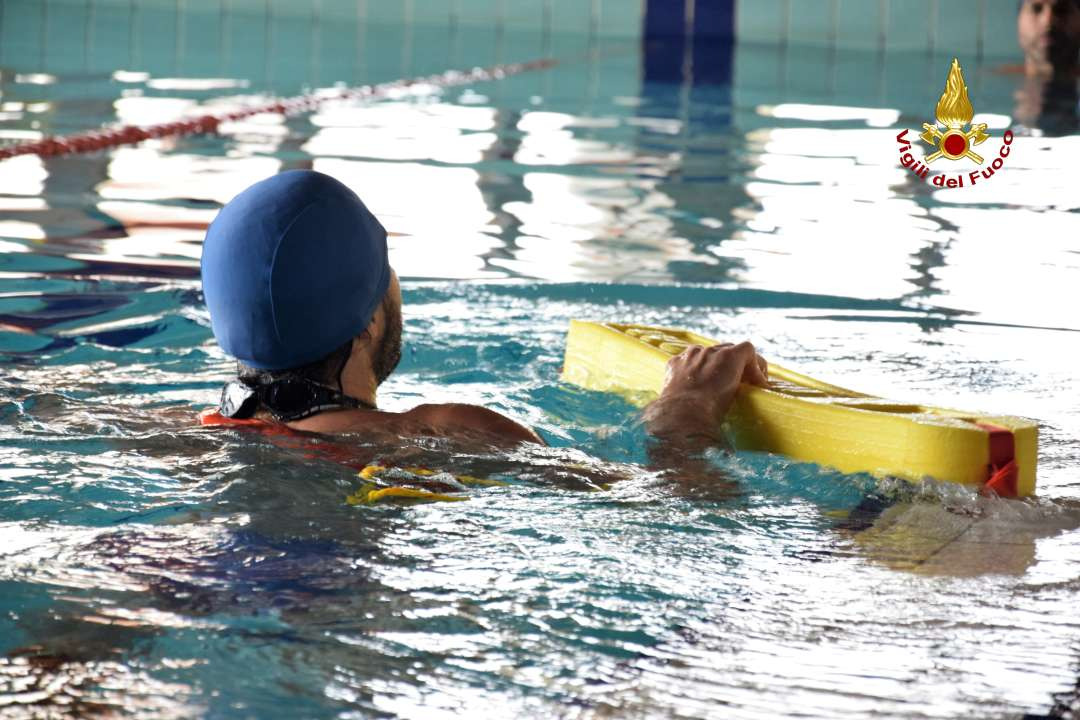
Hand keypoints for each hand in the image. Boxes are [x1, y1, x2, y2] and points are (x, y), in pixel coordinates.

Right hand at [643, 341, 768, 441]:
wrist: (683, 414)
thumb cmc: (677, 421)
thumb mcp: (676, 413)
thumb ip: (681, 412)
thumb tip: (687, 441)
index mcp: (675, 366)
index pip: (696, 361)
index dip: (710, 373)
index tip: (718, 389)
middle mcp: (692, 355)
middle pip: (716, 353)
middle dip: (728, 369)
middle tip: (739, 390)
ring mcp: (711, 353)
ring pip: (733, 351)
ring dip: (744, 368)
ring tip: (752, 388)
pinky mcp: (729, 355)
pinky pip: (748, 352)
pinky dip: (757, 366)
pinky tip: (759, 385)